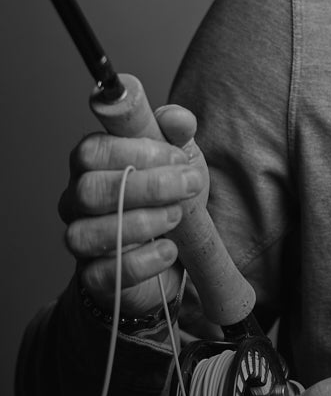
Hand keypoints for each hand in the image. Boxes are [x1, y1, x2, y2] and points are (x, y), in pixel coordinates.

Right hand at [59, 104, 207, 317]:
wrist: (170, 251)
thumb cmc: (168, 195)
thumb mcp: (179, 157)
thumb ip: (177, 132)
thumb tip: (175, 118)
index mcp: (93, 164)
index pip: (92, 150)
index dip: (137, 151)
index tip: (178, 155)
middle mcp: (77, 200)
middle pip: (90, 190)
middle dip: (147, 186)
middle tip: (189, 185)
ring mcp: (82, 239)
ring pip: (89, 233)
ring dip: (142, 222)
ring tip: (177, 216)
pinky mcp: (93, 277)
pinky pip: (104, 273)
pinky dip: (142, 262)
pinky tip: (169, 250)